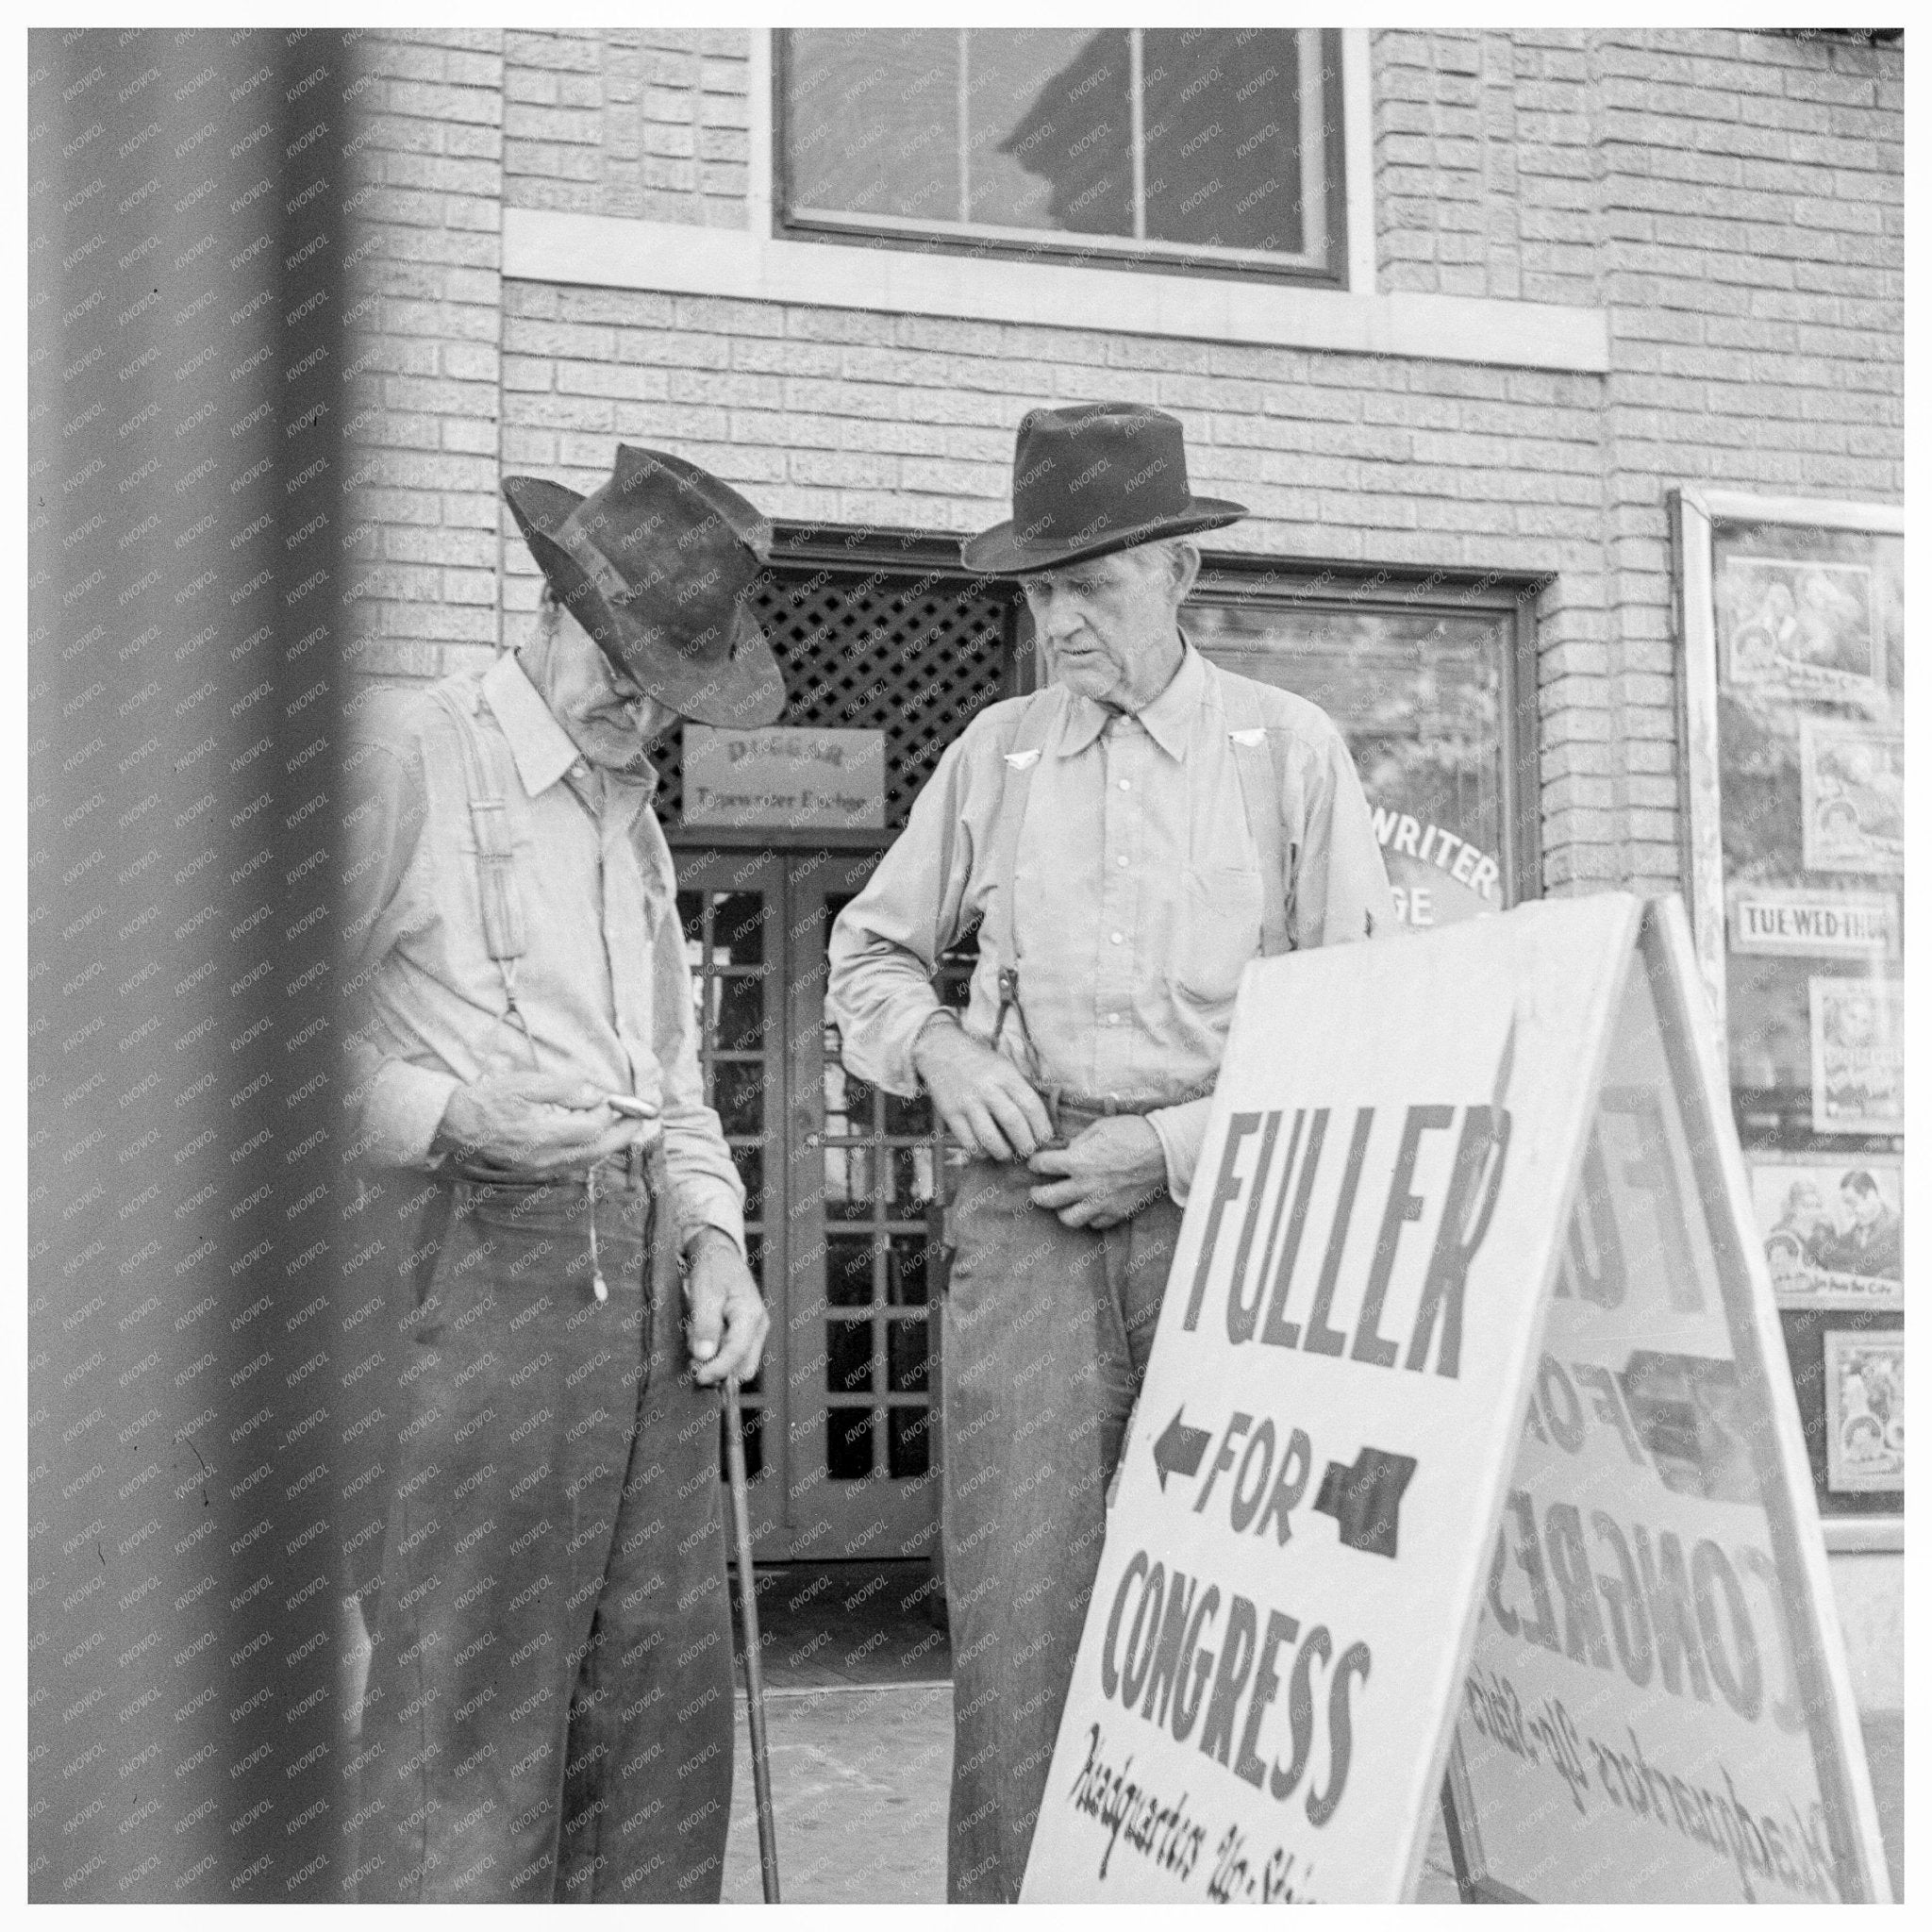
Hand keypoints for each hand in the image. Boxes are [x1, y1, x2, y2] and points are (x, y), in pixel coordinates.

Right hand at [435, 1071, 641, 1174]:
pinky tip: (598, 1137)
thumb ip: (565, 1089)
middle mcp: (546, 1158)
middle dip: (623, 1134)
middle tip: (642, 1117)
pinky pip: (574, 1164)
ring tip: (625, 1126)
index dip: (608, 1112)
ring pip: (588, 1160)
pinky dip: (592, 1150)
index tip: (615, 1096)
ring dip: (609, 1144)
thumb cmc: (491, 1099)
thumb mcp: (527, 1084)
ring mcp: (542, 1168)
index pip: (590, 1128)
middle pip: (596, 1150)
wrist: (460, 1124)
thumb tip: (596, 1095)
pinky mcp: (538, 1170)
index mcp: (542, 1135)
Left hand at [683, 1228, 768, 1385]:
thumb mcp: (704, 1293)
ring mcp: (754, 1331)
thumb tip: (704, 1357)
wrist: (720, 1255)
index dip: (718, 1370)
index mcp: (750, 1316)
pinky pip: (733, 1354)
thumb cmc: (712, 1270)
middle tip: (693, 1357)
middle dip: (718, 1369)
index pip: (738, 1354)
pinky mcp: (746, 1334)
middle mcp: (758, 1327)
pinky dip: (717, 1353)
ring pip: (738, 1364)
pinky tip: (703, 1337)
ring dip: (715, 1361)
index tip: (698, 1377)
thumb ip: (704, 1325)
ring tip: (697, 1338)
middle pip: (743, 1367)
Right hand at [912, 1014, 1052, 1161]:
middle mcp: (986, 1087)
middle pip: (1013, 1122)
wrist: (942, 1050)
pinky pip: (967, 1140)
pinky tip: (986, 1151)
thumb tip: (1039, 1120)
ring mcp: (966, 1101)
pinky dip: (979, 1152)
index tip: (1045, 1139)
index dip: (1042, 1126)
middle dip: (1026, 1143)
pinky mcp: (949, 1113)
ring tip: (1008, 1154)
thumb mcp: (1004, 1066)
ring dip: (1003, 1152)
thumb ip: (1020, 1088)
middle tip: (1029, 1151)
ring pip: (989, 1136)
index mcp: (1005, 1074)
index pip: (1030, 1104)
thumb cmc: (980, 1062)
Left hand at [1027, 1115, 1167, 1228]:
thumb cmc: (1133, 1133)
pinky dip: (1089, 1217)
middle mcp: (1085, 1185)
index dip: (1035, 1162)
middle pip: (1047, 1198)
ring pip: (1068, 1219)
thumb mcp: (1101, 1127)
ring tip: (1064, 1204)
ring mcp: (1101, 1202)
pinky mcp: (1117, 1213)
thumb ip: (1079, 1142)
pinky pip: (1094, 1223)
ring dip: (1062, 1211)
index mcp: (1078, 1161)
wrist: (1164, 1151)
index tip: (1036, 1163)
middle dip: (1037, 1195)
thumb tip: (1067, 1151)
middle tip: (1036, 1192)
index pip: (1043, 1165)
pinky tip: (1090, 1207)